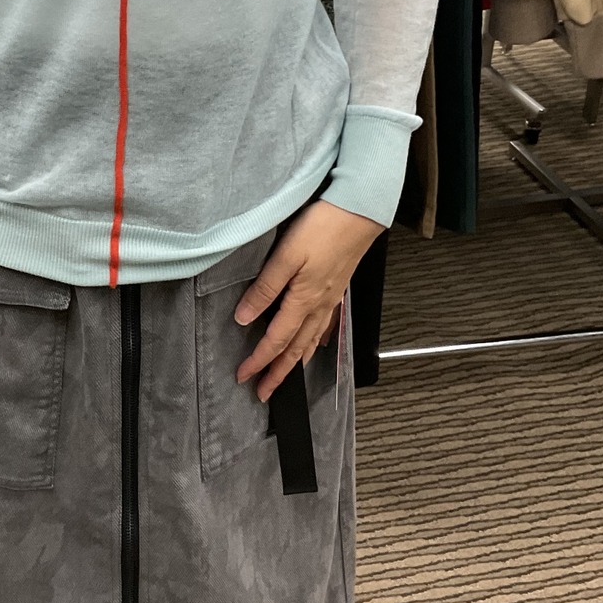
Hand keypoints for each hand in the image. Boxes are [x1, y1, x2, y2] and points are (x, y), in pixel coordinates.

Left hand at [234, 201, 383, 401]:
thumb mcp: (285, 256)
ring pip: (310, 340)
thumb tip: (244, 318)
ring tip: (284, 377)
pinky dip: (314, 342)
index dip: (259, 361)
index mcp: (304, 300)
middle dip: (278, 373)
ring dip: (295, 362)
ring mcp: (330, 298)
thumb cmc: (322, 227)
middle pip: (295, 349)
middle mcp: (319, 305)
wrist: (359, 209)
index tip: (243, 376)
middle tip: (263, 393)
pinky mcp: (336, 287)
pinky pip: (323, 326)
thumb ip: (265, 289)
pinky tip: (311, 343)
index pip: (276, 340)